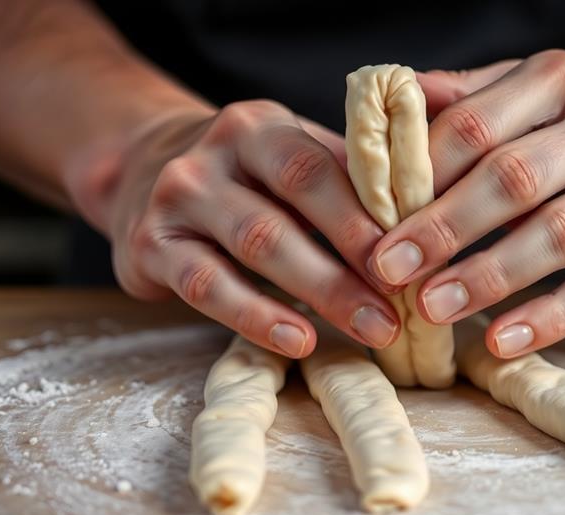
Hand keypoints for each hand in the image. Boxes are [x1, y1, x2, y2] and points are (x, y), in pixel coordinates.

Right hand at [70, 100, 400, 357]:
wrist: (138, 170)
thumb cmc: (244, 177)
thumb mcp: (289, 159)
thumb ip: (345, 182)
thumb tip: (426, 223)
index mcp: (260, 125)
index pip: (320, 167)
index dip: (367, 218)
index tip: (414, 261)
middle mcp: (213, 154)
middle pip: (292, 206)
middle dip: (352, 262)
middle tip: (400, 308)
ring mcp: (176, 198)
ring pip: (256, 246)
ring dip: (320, 292)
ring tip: (370, 330)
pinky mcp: (149, 246)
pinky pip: (208, 286)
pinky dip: (257, 316)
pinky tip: (299, 339)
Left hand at [365, 50, 564, 357]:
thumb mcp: (539, 100)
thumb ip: (469, 101)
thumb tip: (386, 104)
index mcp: (562, 79)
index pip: (475, 124)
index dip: (418, 175)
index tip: (369, 220)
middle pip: (512, 176)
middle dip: (443, 227)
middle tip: (388, 270)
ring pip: (558, 232)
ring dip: (488, 275)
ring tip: (433, 309)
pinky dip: (553, 315)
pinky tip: (504, 340)